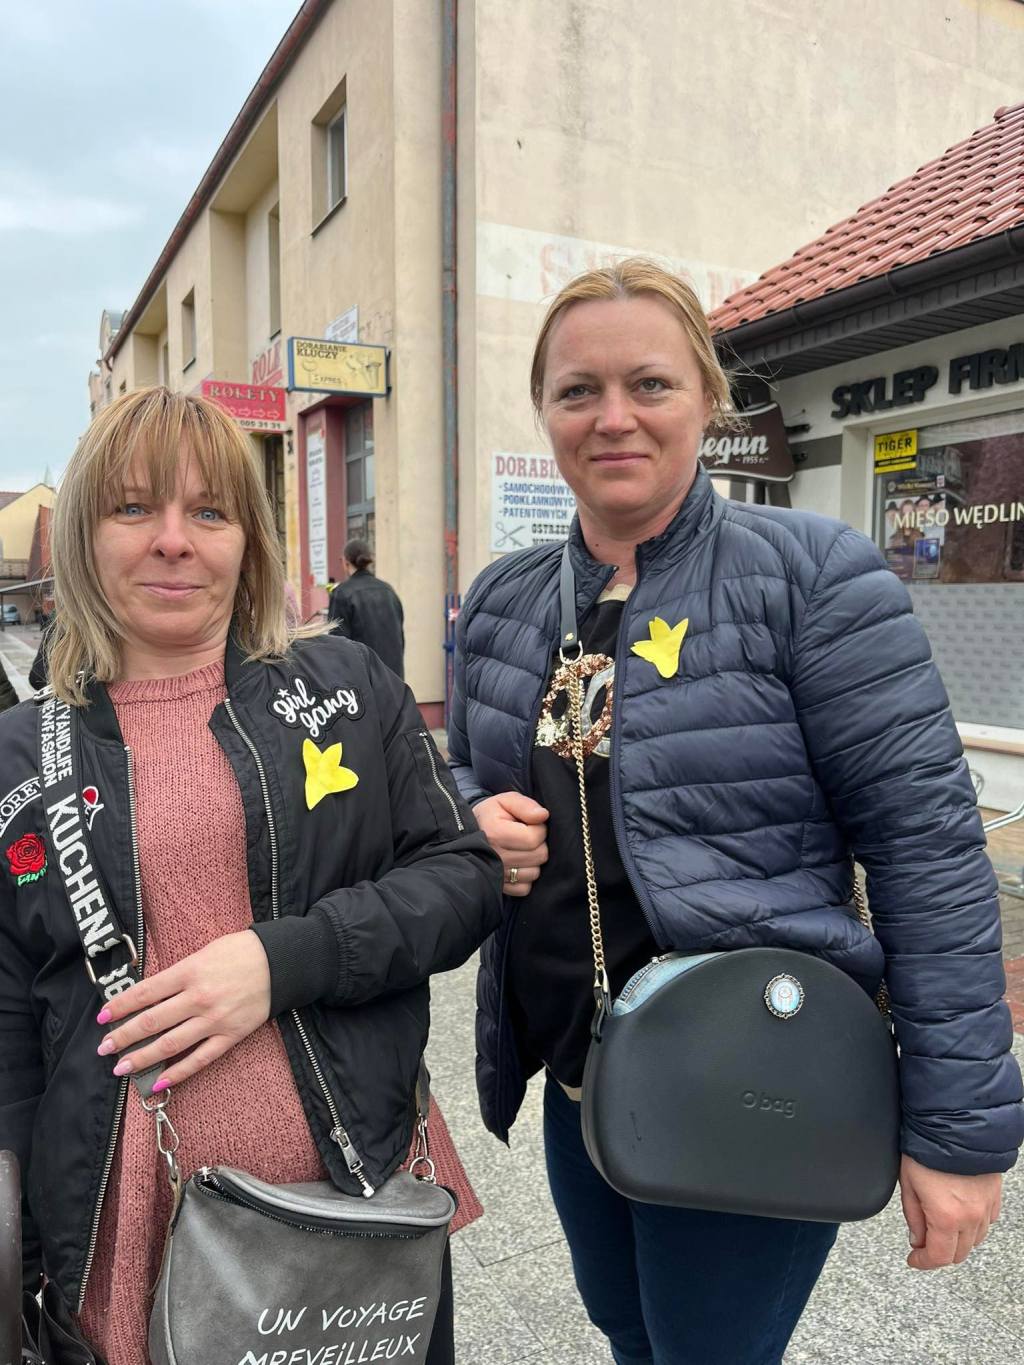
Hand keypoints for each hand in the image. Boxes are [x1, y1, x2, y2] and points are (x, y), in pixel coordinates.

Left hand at [95, 930, 271, 1089]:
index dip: (120, 1006)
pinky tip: (159, 1083)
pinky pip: (200, 1059)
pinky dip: (178, 1073)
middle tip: (104, 1047)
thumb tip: (149, 994)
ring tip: (121, 1068)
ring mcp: (214, 1020)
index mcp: (190, 972)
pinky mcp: (230, 1036)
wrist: (281, 962)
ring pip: (171, 1044)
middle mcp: (198, 998)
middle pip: (152, 1021)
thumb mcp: (203, 952)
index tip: (102, 1016)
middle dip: (124, 1036)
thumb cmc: (240, 951)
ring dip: (142, 1058)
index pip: (145, 992)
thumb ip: (178, 974)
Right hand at [473, 791, 548, 897]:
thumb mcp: (505, 801)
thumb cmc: (491, 815)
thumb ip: (525, 805)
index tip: (530, 824)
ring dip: (534, 861)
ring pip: (534, 872)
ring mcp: (497, 874)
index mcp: (496, 833)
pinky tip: (519, 864)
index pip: (535, 838)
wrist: (467, 834)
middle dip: (539, 844)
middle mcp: (496, 856)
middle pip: (539, 856)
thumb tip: (543, 816)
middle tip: (526, 836)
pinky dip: (526, 877)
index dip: (540, 829)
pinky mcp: (500, 887)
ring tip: (522, 849)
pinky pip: (525, 888)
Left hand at [899, 1154, 1000, 1268]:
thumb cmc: (927, 1149)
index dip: (924, 1263)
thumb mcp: (908, 1183)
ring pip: (975, 1240)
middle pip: (959, 1253)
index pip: (939, 1257)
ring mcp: (986, 1207)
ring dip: (958, 1240)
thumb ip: (913, 1217)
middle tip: (924, 1244)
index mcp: (946, 1217)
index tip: (914, 1260)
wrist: (954, 1124)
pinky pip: (987, 1221)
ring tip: (940, 1227)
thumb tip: (917, 1240)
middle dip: (940, 1253)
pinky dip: (974, 1225)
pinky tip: (961, 1215)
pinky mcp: (994, 1196)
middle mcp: (970, 1217)